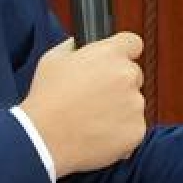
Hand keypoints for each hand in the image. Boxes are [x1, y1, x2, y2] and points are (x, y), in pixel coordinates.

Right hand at [20, 33, 146, 176]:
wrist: (45, 140)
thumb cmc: (46, 99)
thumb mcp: (53, 60)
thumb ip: (73, 46)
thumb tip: (79, 44)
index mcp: (110, 54)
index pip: (132, 43)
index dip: (123, 52)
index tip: (114, 63)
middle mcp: (127, 76)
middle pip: (134, 74)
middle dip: (119, 83)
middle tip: (94, 96)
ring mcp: (135, 104)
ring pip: (134, 102)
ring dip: (120, 108)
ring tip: (91, 118)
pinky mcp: (137, 130)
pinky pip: (133, 127)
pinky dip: (121, 131)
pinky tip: (97, 132)